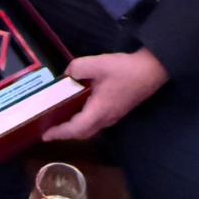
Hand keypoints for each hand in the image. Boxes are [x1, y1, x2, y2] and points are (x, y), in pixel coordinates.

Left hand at [43, 48, 168, 141]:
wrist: (153, 70)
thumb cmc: (126, 70)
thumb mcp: (98, 63)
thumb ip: (77, 68)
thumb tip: (68, 74)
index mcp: (99, 111)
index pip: (75, 129)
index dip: (59, 133)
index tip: (45, 135)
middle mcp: (106, 118)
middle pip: (82, 133)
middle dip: (65, 134)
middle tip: (50, 129)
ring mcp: (114, 115)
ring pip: (91, 128)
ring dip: (75, 128)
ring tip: (62, 119)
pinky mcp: (118, 110)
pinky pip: (97, 121)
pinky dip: (84, 120)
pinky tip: (79, 108)